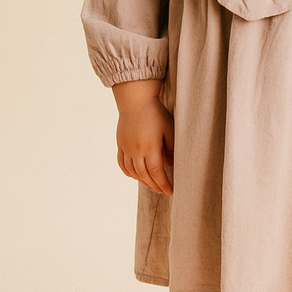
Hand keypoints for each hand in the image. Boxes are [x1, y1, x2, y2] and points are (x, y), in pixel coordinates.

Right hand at [113, 80, 174, 194]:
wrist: (135, 100)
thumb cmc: (155, 113)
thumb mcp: (169, 129)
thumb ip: (170, 149)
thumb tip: (171, 166)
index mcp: (150, 147)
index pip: (156, 172)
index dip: (163, 183)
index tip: (170, 191)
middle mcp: (136, 150)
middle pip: (144, 175)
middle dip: (154, 185)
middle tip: (163, 191)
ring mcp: (126, 148)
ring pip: (133, 172)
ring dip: (142, 181)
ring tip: (152, 185)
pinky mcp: (120, 145)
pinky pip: (122, 164)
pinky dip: (129, 173)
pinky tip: (136, 176)